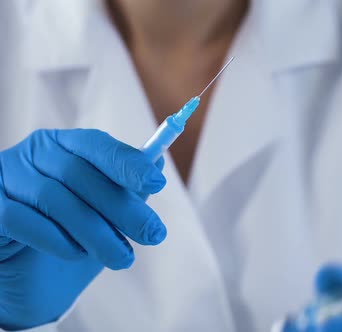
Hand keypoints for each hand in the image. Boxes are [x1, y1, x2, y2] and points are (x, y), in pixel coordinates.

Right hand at [0, 129, 166, 329]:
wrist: (25, 279)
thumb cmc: (69, 236)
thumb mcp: (105, 212)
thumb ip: (126, 187)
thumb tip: (157, 162)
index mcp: (64, 146)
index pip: (96, 144)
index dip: (127, 163)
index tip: (157, 184)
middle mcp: (32, 154)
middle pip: (79, 173)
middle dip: (122, 207)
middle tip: (154, 235)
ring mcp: (5, 178)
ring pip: (55, 199)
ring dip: (96, 232)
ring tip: (122, 258)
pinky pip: (22, 219)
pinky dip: (56, 239)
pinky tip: (76, 254)